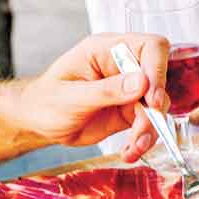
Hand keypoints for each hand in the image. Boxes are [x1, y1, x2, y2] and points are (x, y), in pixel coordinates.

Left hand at [10, 33, 170, 162]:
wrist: (39, 124)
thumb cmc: (45, 101)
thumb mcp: (70, 96)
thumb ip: (106, 90)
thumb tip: (141, 83)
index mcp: (106, 50)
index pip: (150, 47)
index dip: (157, 70)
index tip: (151, 97)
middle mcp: (123, 68)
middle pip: (159, 79)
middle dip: (155, 107)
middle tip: (143, 127)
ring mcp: (130, 90)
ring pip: (157, 106)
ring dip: (150, 129)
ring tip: (134, 146)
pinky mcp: (132, 111)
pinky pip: (149, 125)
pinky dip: (144, 140)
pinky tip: (131, 150)